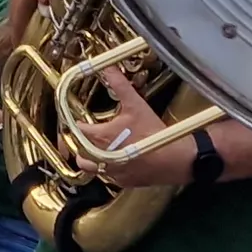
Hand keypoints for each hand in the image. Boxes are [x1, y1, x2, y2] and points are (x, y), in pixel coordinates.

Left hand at [77, 67, 187, 189]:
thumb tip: (109, 69)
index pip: (76, 130)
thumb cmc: (154, 133)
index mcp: (100, 137)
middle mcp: (101, 157)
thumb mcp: (135, 104)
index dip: (77, 124)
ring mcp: (111, 172)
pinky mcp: (122, 181)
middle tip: (85, 135)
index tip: (81, 120)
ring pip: (90, 168)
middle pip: (78, 152)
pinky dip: (107, 169)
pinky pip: (106, 177)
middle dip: (79, 143)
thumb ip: (119, 85)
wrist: (174, 159)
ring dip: (90, 158)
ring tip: (97, 149)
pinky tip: (115, 160)